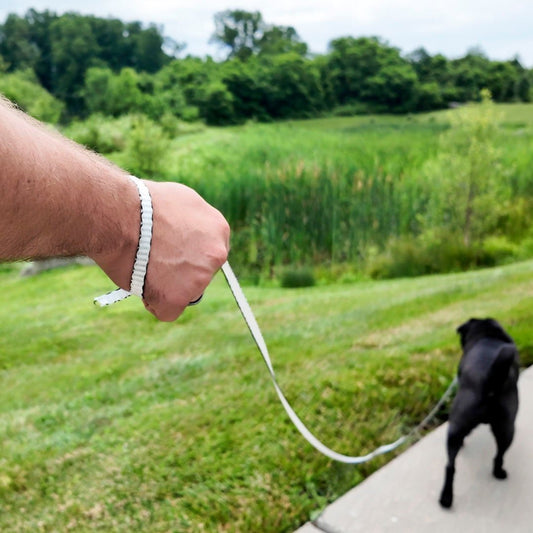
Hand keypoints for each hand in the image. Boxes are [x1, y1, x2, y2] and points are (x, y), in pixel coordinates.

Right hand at [95, 180, 229, 320]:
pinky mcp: (178, 298)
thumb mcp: (181, 201)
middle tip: (154, 260)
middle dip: (181, 271)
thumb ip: (192, 221)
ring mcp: (200, 279)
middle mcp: (216, 255)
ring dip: (166, 286)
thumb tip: (186, 232)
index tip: (171, 251)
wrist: (120, 216)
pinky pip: (168, 311)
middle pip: (201, 272)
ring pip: (186, 292)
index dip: (188, 252)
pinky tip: (141, 285)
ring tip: (143, 267)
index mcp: (218, 229)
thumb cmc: (142, 203)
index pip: (209, 250)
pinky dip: (154, 304)